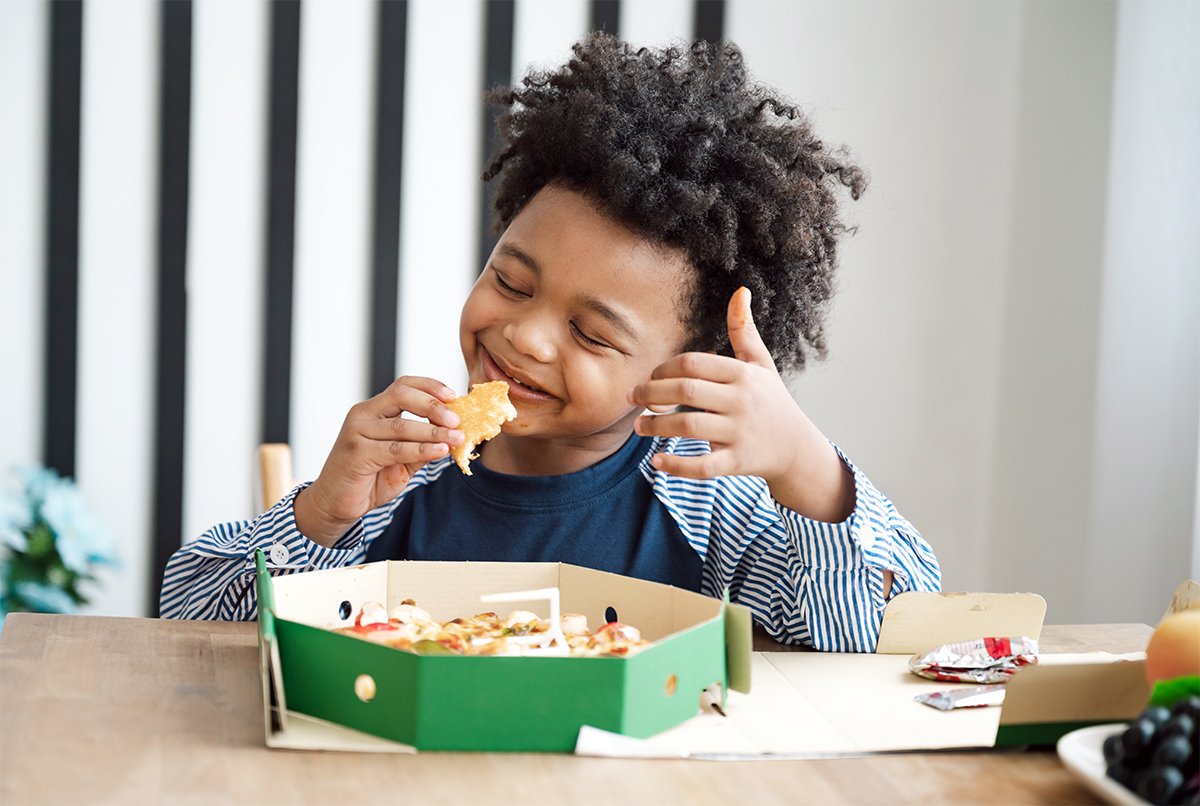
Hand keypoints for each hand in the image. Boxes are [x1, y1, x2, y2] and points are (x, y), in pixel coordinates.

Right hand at [294, 376, 464, 545]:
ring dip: (433, 432)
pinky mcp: (356, 453)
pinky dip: (421, 449)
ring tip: (456, 438)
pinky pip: (395, 449)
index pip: (403, 386)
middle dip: (433, 406)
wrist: (335, 503)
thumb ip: (422, 445)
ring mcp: (357, 432)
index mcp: (373, 409)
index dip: (429, 386)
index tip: (453, 395)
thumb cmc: (369, 478)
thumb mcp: (402, 459)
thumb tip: (454, 435)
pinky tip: (439, 451)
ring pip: (401, 426)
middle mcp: (362, 414)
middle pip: (401, 396)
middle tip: (457, 419)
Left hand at [628, 287, 854, 521]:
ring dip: (656, 426)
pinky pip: (703, 465)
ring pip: (688, 427)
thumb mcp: (761, 364)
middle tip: (631, 399)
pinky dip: (677, 465)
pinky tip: (656, 461)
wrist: (797, 448)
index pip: (693, 363)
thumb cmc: (771, 400)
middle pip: (686, 392)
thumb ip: (744, 330)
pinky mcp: (737, 462)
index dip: (664, 369)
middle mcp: (742, 401)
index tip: (650, 377)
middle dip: (651, 394)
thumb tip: (741, 290)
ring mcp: (740, 433)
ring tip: (638, 426)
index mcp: (742, 375)